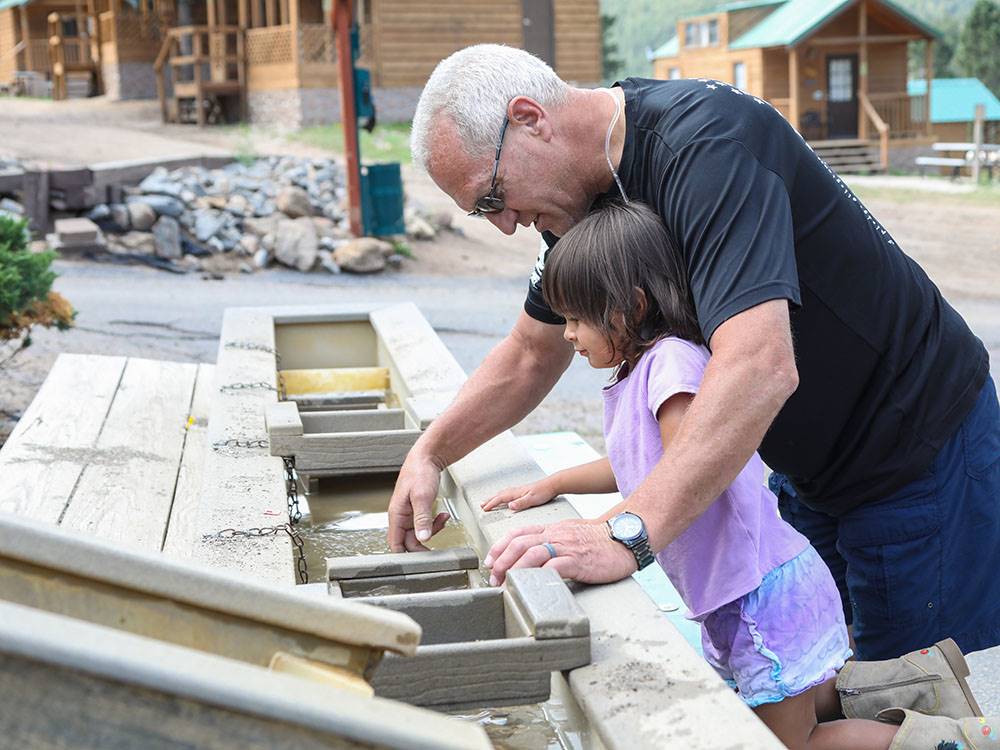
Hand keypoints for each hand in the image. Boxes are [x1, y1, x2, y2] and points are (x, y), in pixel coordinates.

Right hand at [387, 450, 450, 551]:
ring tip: (443, 521)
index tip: (422, 560)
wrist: (427, 457)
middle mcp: (400, 516)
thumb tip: (422, 538)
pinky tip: (443, 516)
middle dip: (424, 544)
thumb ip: (422, 518)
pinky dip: (435, 523)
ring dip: (432, 531)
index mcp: (396, 514)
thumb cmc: (420, 472)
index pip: (395, 544)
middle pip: (408, 542)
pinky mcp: (417, 510)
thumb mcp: (422, 496)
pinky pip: (424, 524)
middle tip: (439, 546)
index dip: (406, 556)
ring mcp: (409, 514)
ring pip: (418, 533)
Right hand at [481, 479, 556, 511]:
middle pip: (499, 495)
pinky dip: (503, 496)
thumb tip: (509, 506)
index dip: (491, 504)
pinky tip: (505, 498)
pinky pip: (508, 494)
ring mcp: (519, 490)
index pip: (500, 498)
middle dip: (490, 500)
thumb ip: (521, 503)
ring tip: (489, 501)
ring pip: (503, 494)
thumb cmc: (544, 491)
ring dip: (495, 497)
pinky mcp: (523, 492)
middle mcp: (516, 491)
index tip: (484, 509)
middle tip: (481, 505)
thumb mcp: (532, 499)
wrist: (552, 484)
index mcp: (516, 493)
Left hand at [483, 519, 636, 585]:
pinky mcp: (578, 560)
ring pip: (532, 553)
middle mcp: (556, 535)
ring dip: (514, 569)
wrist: (625, 538)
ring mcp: (566, 547)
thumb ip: (552, 542)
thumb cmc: (599, 540)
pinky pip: (554, 566)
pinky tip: (530, 584)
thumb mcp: (570, 535)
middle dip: (501, 560)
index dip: (500, 546)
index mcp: (552, 529)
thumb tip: (535, 558)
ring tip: (506, 583)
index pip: (519, 533)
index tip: (490, 561)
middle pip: (520, 543)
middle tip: (493, 578)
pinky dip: (539, 574)